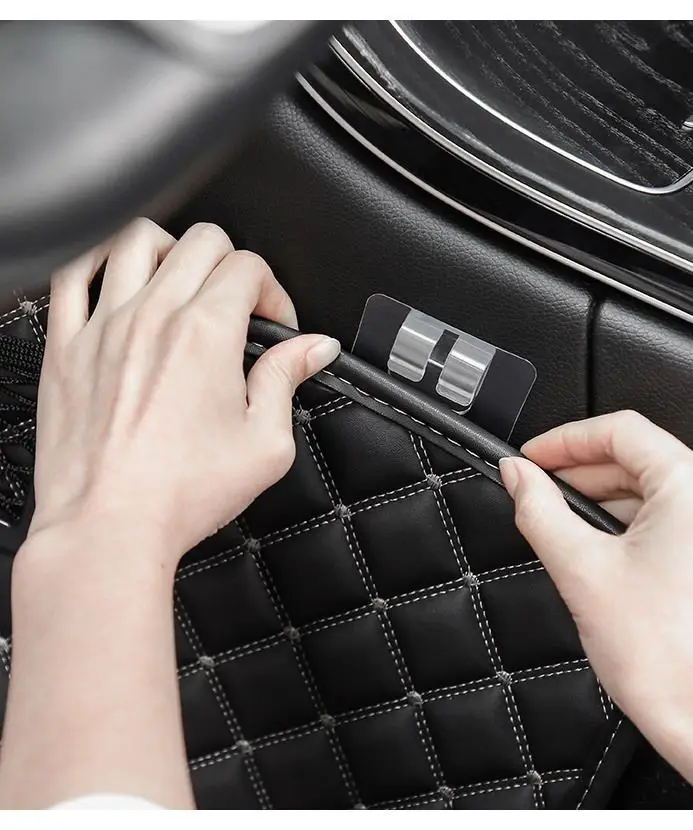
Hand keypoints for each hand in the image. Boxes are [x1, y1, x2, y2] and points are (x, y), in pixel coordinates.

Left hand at [28, 218, 339, 568]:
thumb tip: (313, 348)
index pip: (249, 267)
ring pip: (137, 239)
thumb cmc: (182, 493)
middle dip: (233, 263)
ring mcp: (104, 326)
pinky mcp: (66, 347)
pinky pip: (73, 275)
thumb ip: (287, 380)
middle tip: (238, 303)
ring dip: (172, 250)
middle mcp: (154, 316)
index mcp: (206, 334)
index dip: (273, 291)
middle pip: (201, 241)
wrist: (110, 527)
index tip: (274, 325)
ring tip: (183, 281)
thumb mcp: (265, 444)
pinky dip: (99, 261)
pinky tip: (116, 278)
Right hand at [499, 411, 692, 807]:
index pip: (622, 431)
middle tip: (543, 494)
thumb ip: (539, 510)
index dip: (565, 440)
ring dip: (616, 504)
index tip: (535, 457)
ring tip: (576, 533)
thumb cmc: (672, 665)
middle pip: (646, 461)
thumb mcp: (581, 571)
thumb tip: (519, 475)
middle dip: (587, 476)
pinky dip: (650, 528)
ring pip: (669, 493)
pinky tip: (619, 555)